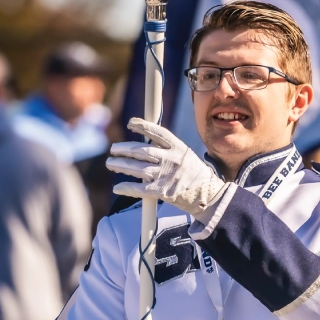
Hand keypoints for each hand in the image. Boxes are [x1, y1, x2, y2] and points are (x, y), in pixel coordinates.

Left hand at [106, 118, 229, 217]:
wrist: (209, 196)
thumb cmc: (196, 176)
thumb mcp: (186, 156)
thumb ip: (169, 150)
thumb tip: (147, 145)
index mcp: (178, 147)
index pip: (157, 132)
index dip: (142, 126)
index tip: (130, 123)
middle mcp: (171, 159)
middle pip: (142, 151)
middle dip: (124, 149)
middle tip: (113, 149)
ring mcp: (166, 175)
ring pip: (137, 168)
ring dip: (121, 166)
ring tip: (110, 164)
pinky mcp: (162, 191)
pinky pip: (140, 189)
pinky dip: (127, 188)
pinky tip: (118, 187)